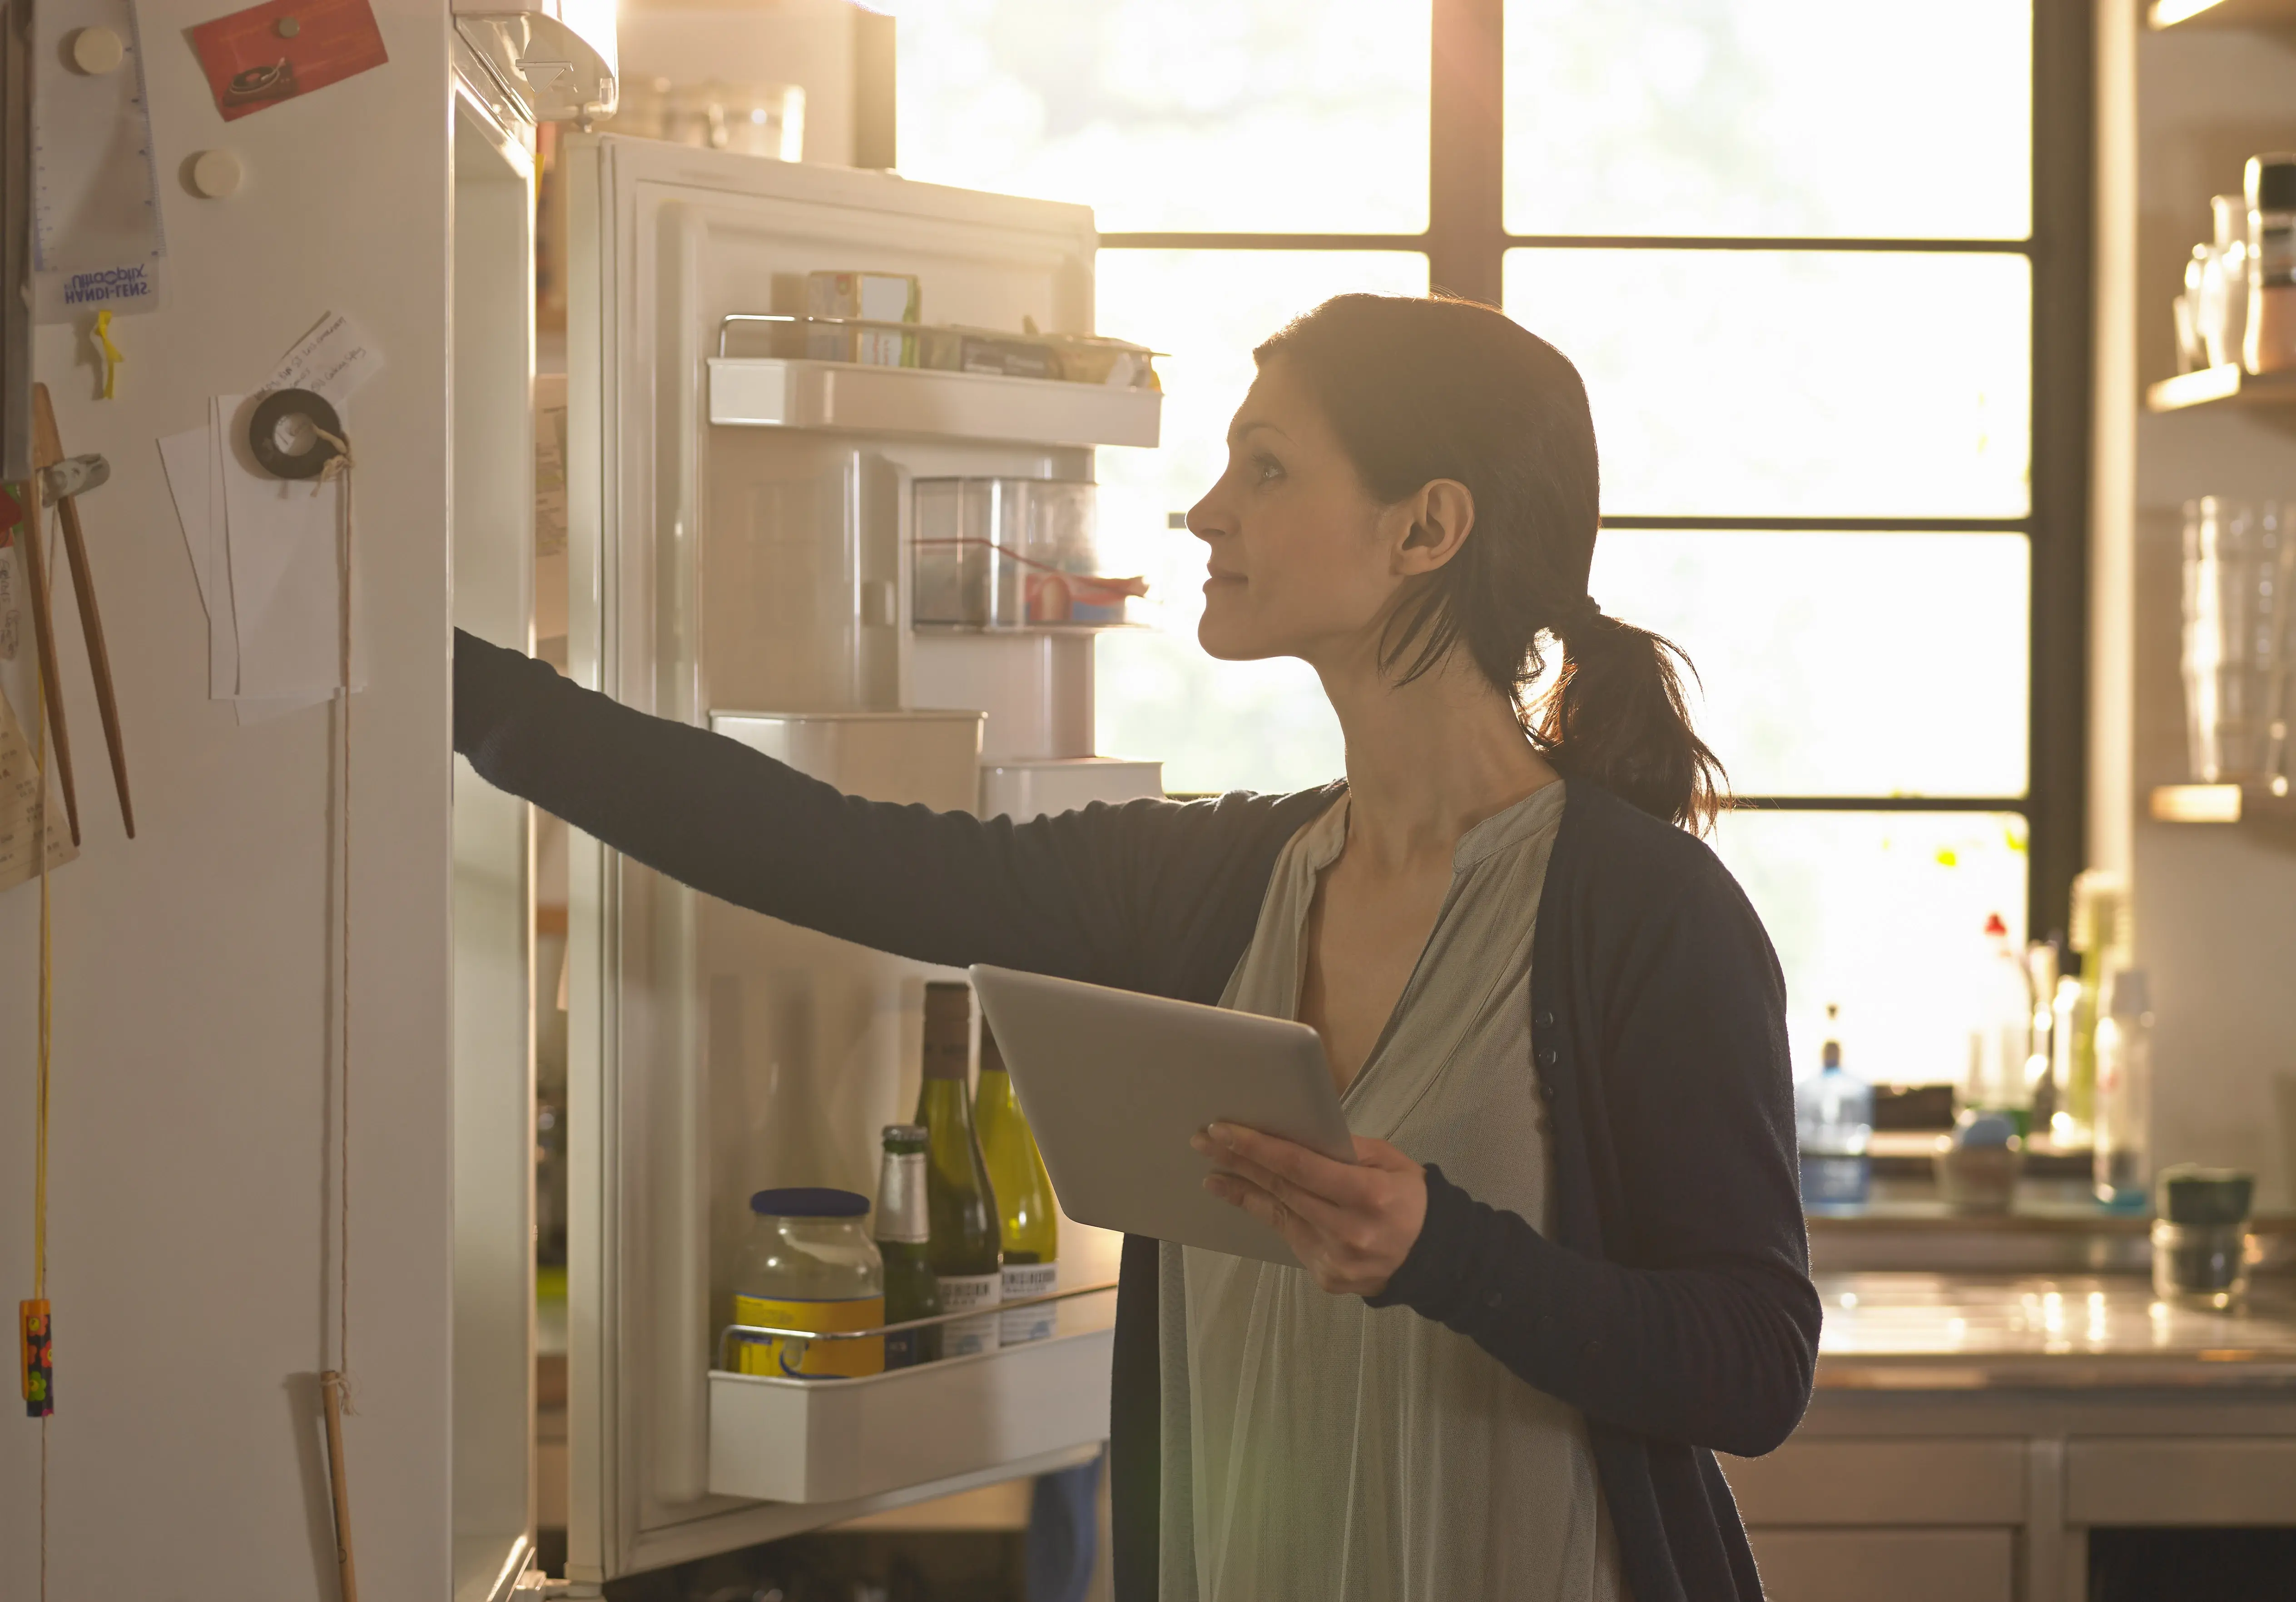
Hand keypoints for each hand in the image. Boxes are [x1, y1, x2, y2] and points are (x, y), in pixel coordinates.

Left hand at [1191, 1122, 1427, 1296]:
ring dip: (1242, 1191)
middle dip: (1239, 1162)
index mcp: (1369, 1195)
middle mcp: (1349, 1230)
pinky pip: (1291, 1238)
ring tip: (1214, 1174)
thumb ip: (1347, 1148)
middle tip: (1204, 1142)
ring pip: (1279, 1216)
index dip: (1257, 1147)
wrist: (1434, 1260)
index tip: (1223, 1130)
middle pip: (1281, 1189)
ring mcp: (1335, 1259)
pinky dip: (1270, 1215)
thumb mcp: (1391, 1162)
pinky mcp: (1326, 1276)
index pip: (1300, 1166)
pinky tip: (1247, 1199)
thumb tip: (1298, 1134)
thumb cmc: (1411, 1199)